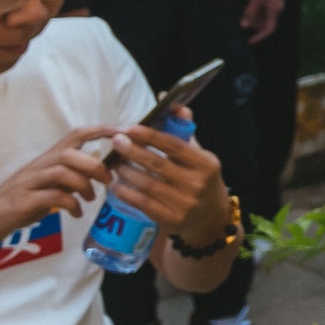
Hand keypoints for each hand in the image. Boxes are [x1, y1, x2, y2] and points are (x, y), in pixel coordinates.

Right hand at [0, 135, 119, 252]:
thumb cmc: (18, 203)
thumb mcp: (47, 186)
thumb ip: (70, 179)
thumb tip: (99, 175)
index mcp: (47, 160)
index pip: (77, 135)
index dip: (102, 130)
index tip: (126, 132)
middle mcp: (38, 166)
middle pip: (71, 153)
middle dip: (96, 165)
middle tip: (108, 182)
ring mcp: (29, 183)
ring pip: (63, 171)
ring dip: (83, 185)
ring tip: (90, 199)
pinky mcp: (23, 201)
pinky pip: (52, 197)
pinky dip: (70, 204)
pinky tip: (76, 214)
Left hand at [101, 121, 226, 231]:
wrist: (210, 217)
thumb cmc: (200, 179)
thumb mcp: (199, 156)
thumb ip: (184, 131)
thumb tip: (171, 104)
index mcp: (206, 164)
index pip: (175, 146)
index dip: (152, 137)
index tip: (131, 128)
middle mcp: (197, 184)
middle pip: (158, 164)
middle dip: (134, 151)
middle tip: (116, 141)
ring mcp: (184, 204)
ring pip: (148, 184)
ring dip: (127, 172)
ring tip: (114, 163)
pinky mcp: (171, 219)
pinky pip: (143, 203)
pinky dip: (127, 193)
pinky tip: (116, 185)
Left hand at [240, 0, 284, 42]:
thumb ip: (250, 12)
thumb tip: (244, 26)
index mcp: (275, 10)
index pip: (269, 29)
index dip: (259, 37)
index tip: (249, 41)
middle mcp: (275, 9)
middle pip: (264, 23)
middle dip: (253, 24)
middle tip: (242, 21)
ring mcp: (273, 4)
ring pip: (261, 17)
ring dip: (252, 17)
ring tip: (243, 11)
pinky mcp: (269, 0)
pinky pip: (261, 10)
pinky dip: (253, 11)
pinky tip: (246, 7)